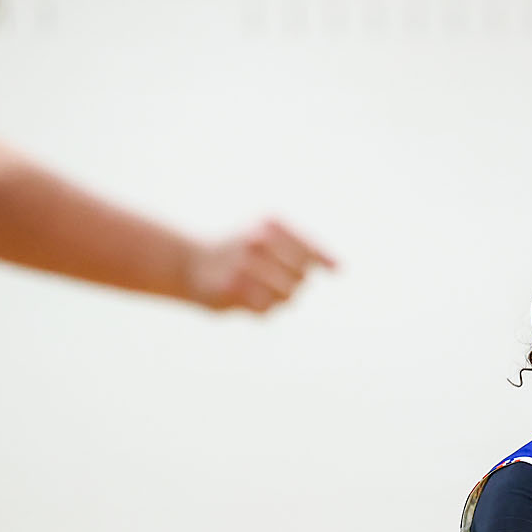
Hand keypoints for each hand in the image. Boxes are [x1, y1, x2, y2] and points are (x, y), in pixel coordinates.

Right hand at [185, 219, 334, 312]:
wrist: (191, 262)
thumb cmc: (243, 251)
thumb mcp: (272, 237)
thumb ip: (307, 248)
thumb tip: (340, 268)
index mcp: (271, 224)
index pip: (310, 249)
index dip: (324, 261)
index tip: (336, 270)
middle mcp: (258, 240)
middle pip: (302, 276)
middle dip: (294, 282)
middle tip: (274, 277)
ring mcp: (244, 264)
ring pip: (287, 294)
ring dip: (280, 298)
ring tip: (261, 288)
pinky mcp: (231, 288)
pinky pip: (266, 308)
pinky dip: (262, 308)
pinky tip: (247, 297)